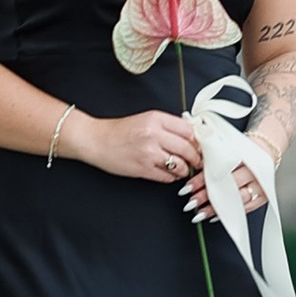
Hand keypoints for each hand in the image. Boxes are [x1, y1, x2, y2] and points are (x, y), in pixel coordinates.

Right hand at [78, 109, 204, 189]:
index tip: (200, 146)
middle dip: (196, 158)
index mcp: (156, 119)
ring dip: (185, 169)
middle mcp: (153, 134)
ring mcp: (148, 152)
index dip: (198, 141)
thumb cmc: (120, 131)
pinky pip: (166, 177)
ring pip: (180, 165)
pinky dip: (171, 177)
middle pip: (188, 148)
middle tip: (197, 161)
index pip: (189, 130)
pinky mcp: (142, 168)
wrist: (95, 140)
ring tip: (182, 168)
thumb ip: (168, 125)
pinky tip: (169, 173)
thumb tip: (192, 135)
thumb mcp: (146, 119)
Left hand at [184, 139, 272, 225]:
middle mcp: (254, 171)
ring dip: (216, 208)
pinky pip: (247, 208)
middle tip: (191, 202)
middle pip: (228, 186)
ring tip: (199, 213)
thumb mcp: (227, 144)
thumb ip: (211, 155)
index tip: (188, 187)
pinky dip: (230, 214)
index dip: (202, 179)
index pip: (219, 169)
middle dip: (207, 196)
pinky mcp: (264, 196)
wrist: (267, 148)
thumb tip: (189, 166)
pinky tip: (215, 217)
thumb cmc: (242, 148)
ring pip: (236, 200)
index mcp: (244, 155)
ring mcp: (260, 185)